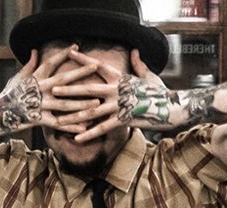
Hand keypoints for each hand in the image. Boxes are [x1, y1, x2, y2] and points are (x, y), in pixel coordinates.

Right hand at [0, 47, 99, 134]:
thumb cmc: (8, 95)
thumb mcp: (17, 78)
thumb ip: (29, 65)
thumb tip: (34, 50)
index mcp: (35, 78)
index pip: (51, 62)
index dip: (63, 54)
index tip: (76, 47)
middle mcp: (39, 90)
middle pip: (63, 80)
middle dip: (80, 72)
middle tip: (95, 66)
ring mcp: (39, 105)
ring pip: (64, 104)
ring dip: (82, 104)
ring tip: (97, 104)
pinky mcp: (38, 119)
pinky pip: (57, 124)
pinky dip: (70, 127)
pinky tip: (83, 129)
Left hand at [53, 49, 174, 140]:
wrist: (173, 107)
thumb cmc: (159, 91)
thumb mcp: (148, 75)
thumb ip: (138, 64)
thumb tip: (134, 50)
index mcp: (121, 78)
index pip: (99, 66)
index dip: (84, 60)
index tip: (70, 53)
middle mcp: (118, 91)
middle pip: (89, 90)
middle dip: (70, 89)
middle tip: (54, 88)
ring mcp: (119, 106)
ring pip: (92, 111)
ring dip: (74, 115)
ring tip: (58, 119)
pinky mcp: (123, 120)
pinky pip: (102, 128)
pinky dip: (89, 133)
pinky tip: (76, 138)